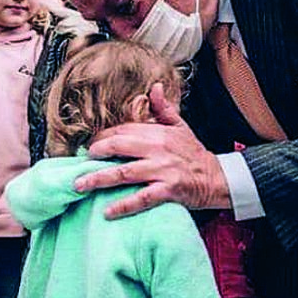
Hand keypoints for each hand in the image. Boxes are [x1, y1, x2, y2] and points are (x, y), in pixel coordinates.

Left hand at [76, 83, 230, 218]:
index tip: (89, 145)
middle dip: (95, 152)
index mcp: (158, 132)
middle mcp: (158, 149)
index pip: (123, 129)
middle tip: (79, 161)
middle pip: (118, 146)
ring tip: (79, 185)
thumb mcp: (181, 126)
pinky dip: (123, 205)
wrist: (218, 178)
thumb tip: (155, 87)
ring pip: (124, 173)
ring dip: (99, 179)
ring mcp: (162, 170)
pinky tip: (107, 211)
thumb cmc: (194, 154)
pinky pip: (141, 198)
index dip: (103, 136)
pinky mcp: (168, 190)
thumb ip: (164, 108)